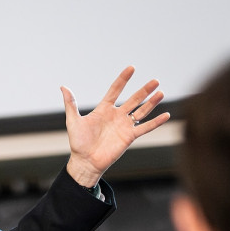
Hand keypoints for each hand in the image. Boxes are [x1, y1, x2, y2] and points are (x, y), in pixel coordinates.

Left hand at [62, 66, 169, 187]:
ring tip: (161, 92)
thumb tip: (63, 86)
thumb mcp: (73, 121)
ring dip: (151, 102)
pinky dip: (155, 122)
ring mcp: (124, 126)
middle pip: (133, 99)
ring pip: (141, 111)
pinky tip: (166, 115)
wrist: (85, 162)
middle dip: (144, 90)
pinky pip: (145, 127)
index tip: (131, 68)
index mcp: (104, 109)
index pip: (115, 90)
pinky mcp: (129, 137)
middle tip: (155, 80)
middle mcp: (116, 115)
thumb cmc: (78, 143)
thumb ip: (71, 104)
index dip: (123, 80)